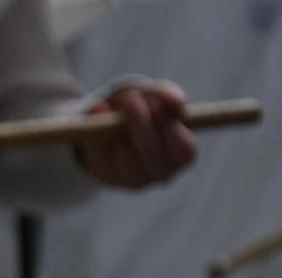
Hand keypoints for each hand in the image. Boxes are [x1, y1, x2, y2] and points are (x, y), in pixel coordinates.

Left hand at [75, 82, 196, 188]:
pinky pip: (102, 159)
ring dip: (118, 132)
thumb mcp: (154, 94)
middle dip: (142, 127)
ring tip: (113, 110)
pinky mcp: (109, 177)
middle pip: (154, 157)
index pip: (184, 151)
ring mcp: (135, 179)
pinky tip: (98, 116)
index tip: (157, 105)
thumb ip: (167, 95)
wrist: (112, 120)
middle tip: (131, 102)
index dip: (171, 130)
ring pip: (128, 162)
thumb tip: (178, 101)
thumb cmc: (144, 106)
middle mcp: (162, 172)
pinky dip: (97, 136)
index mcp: (183, 153)